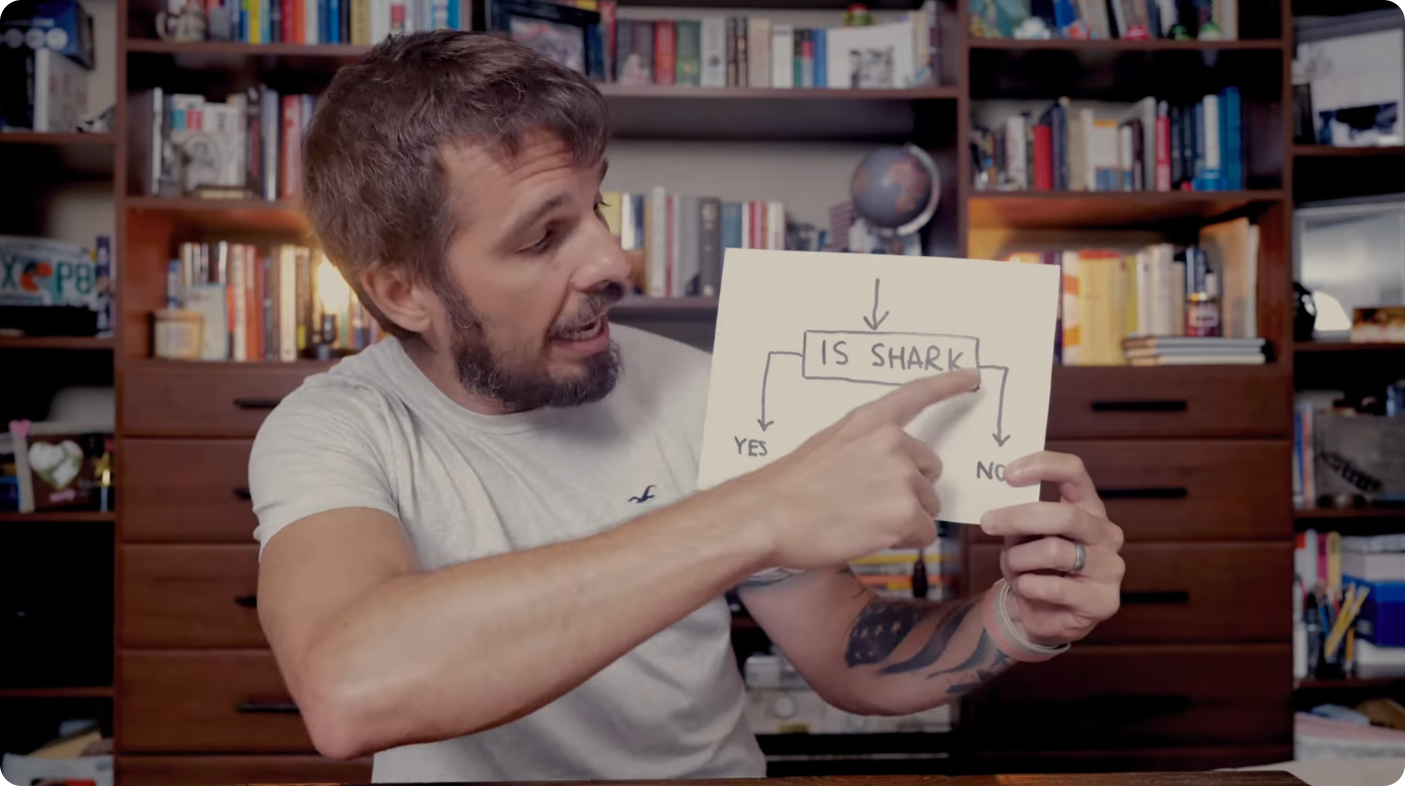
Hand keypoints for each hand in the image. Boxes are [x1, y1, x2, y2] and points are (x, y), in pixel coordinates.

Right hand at [733, 367, 980, 571]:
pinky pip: (922, 534)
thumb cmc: (789, 489)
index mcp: (871, 421)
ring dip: (903, 518)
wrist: (768, 516)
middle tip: (867, 503)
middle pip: (929, 471)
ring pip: (927, 506)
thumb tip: (887, 475)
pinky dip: (902, 541)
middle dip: (910, 490)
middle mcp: (893, 443)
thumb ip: (865, 450)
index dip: (949, 384)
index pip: (918, 394)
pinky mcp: (905, 515)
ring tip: (859, 520)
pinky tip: (867, 536)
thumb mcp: (828, 448)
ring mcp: (901, 478)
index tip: (973, 377)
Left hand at [979, 451, 1124, 646]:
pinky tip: (1026, 589)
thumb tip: (997, 505)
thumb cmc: (1034, 566)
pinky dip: (1028, 586)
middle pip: (1064, 514)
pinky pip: (1053, 587)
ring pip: (1053, 551)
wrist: (1044, 616)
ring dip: (1019, 560)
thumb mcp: (1023, 536)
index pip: (1074, 472)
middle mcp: (1105, 533)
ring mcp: (1109, 567)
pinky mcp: (1103, 600)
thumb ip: (1020, 518)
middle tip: (988, 522)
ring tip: (1013, 568)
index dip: (1042, 465)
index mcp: (1088, 508)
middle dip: (1019, 517)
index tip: (1008, 474)